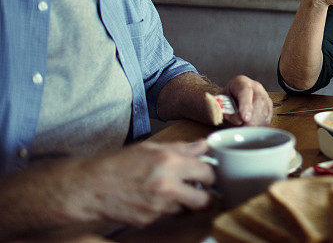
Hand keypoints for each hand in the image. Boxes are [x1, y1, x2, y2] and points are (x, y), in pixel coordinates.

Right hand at [77, 141, 213, 226]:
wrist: (89, 187)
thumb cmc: (117, 164)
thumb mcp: (150, 147)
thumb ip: (181, 148)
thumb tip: (203, 145)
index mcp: (169, 162)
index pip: (207, 172)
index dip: (209, 173)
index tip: (207, 173)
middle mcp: (166, 186)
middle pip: (205, 200)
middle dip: (206, 195)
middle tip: (201, 188)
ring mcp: (158, 207)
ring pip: (186, 209)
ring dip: (185, 202)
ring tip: (172, 190)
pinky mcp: (149, 220)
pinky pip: (167, 215)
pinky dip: (166, 208)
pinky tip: (154, 198)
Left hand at [221, 75, 272, 125]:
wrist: (232, 99)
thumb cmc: (225, 101)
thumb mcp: (220, 103)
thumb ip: (227, 110)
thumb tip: (238, 119)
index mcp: (241, 82)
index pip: (245, 91)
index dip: (246, 105)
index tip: (245, 118)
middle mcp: (255, 87)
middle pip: (258, 101)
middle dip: (252, 119)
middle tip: (245, 130)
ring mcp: (264, 95)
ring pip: (265, 110)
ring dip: (256, 123)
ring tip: (246, 130)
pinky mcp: (269, 105)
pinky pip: (268, 116)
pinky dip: (260, 125)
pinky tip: (252, 128)